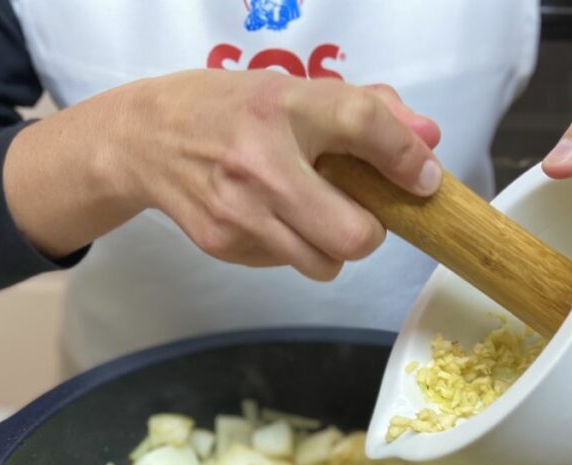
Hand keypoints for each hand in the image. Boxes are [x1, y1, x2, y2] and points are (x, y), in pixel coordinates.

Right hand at [4, 70, 441, 281]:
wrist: (145, 140)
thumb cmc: (229, 110)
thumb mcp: (293, 92)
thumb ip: (365, 112)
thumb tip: (427, 143)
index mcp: (282, 107)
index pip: (364, 126)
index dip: (406, 158)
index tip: (422, 178)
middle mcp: (260, 163)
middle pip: (353, 235)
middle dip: (369, 232)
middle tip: (359, 214)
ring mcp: (239, 212)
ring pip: (324, 264)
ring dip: (331, 248)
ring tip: (311, 215)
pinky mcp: (222, 244)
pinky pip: (286, 264)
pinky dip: (292, 248)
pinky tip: (269, 217)